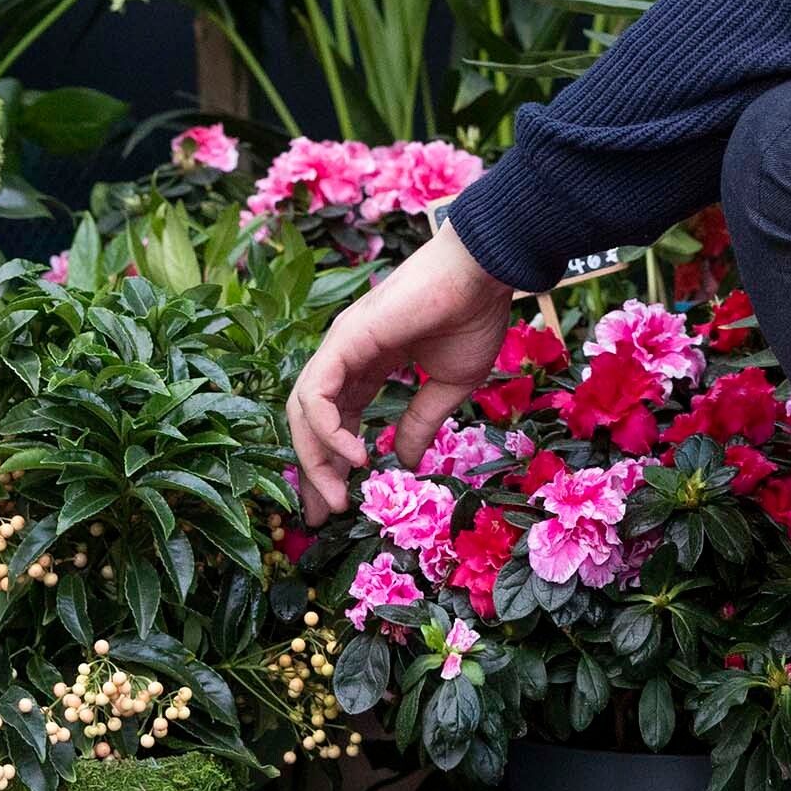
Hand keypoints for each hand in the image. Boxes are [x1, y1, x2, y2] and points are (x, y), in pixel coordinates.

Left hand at [289, 223, 518, 519]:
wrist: (485, 274)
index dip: (332, 465)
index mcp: (367, 366)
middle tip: (323, 516)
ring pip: (305, 410)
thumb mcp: (447, 386)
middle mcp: (345, 356)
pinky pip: (318, 394)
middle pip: (310, 421)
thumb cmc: (473, 317)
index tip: (338, 507)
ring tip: (337, 498)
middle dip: (312, 472)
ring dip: (316, 460)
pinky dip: (329, 430)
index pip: (335, 421)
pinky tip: (354, 458)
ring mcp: (341, 346)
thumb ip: (420, 423)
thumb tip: (402, 463)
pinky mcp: (344, 340)